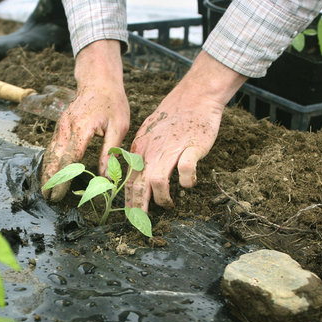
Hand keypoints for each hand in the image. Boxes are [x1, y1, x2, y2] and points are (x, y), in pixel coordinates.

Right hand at [41, 40, 129, 200]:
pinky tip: (49, 173)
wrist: (98, 80)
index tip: (59, 194)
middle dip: (49, 179)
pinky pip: (52, 147)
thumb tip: (106, 175)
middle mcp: (66, 128)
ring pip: (49, 153)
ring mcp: (60, 126)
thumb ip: (110, 151)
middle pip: (53, 158)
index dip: (62, 179)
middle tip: (48, 198)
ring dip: (47, 172)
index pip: (69, 159)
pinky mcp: (60, 126)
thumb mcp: (118, 126)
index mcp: (81, 129)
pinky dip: (49, 161)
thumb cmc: (112, 102)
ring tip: (46, 191)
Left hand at [125, 51, 246, 211]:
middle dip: (138, 207)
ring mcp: (171, 149)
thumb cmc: (172, 118)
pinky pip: (185, 169)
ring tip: (168, 204)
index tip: (131, 217)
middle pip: (139, 184)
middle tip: (142, 224)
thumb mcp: (149, 135)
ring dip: (161, 198)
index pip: (128, 180)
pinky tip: (188, 185)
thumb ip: (142, 155)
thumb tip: (136, 177)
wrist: (194, 97)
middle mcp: (152, 152)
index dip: (128, 201)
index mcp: (140, 150)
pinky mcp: (191, 147)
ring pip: (157, 180)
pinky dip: (186, 181)